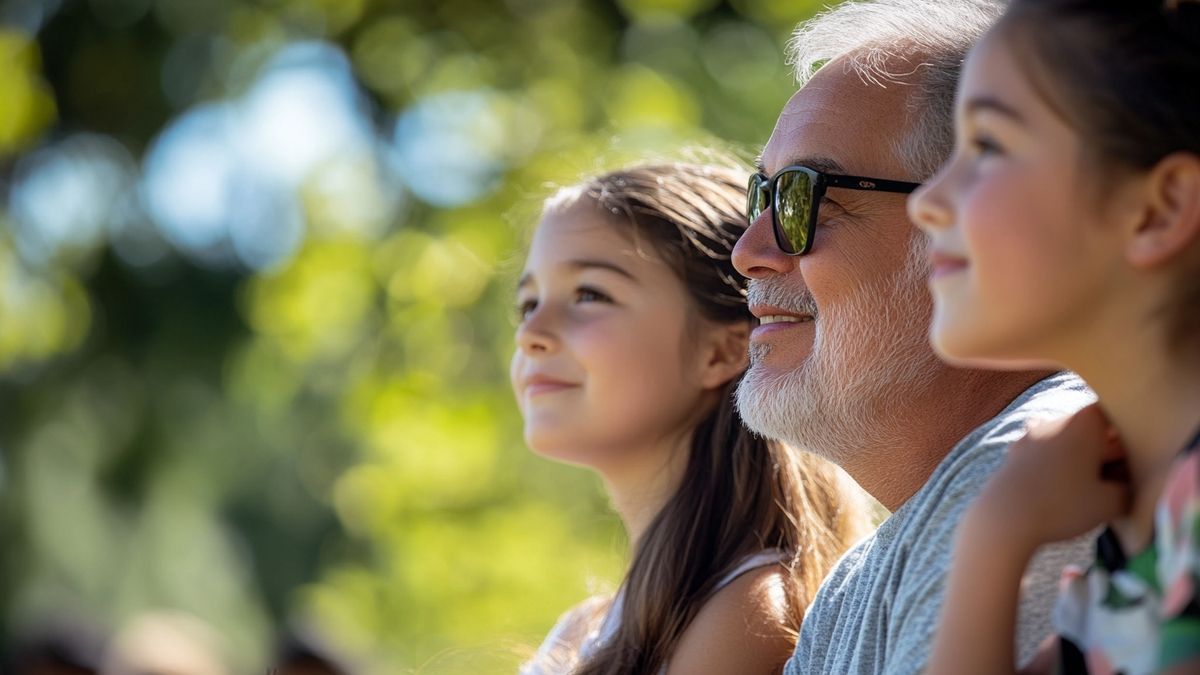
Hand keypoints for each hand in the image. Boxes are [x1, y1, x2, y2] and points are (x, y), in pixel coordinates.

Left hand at [971, 404, 1131, 548]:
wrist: (1004, 518)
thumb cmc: (1063, 505)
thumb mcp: (1109, 503)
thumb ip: (1129, 491)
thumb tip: (1129, 487)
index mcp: (1083, 422)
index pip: (1115, 414)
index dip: (1129, 436)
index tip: (1132, 460)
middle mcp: (1055, 420)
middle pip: (1089, 428)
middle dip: (1104, 450)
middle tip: (1114, 479)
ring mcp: (1030, 435)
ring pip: (1065, 441)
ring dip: (1079, 459)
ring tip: (1085, 488)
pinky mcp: (1013, 453)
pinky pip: (1044, 454)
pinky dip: (1055, 466)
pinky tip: (1056, 491)